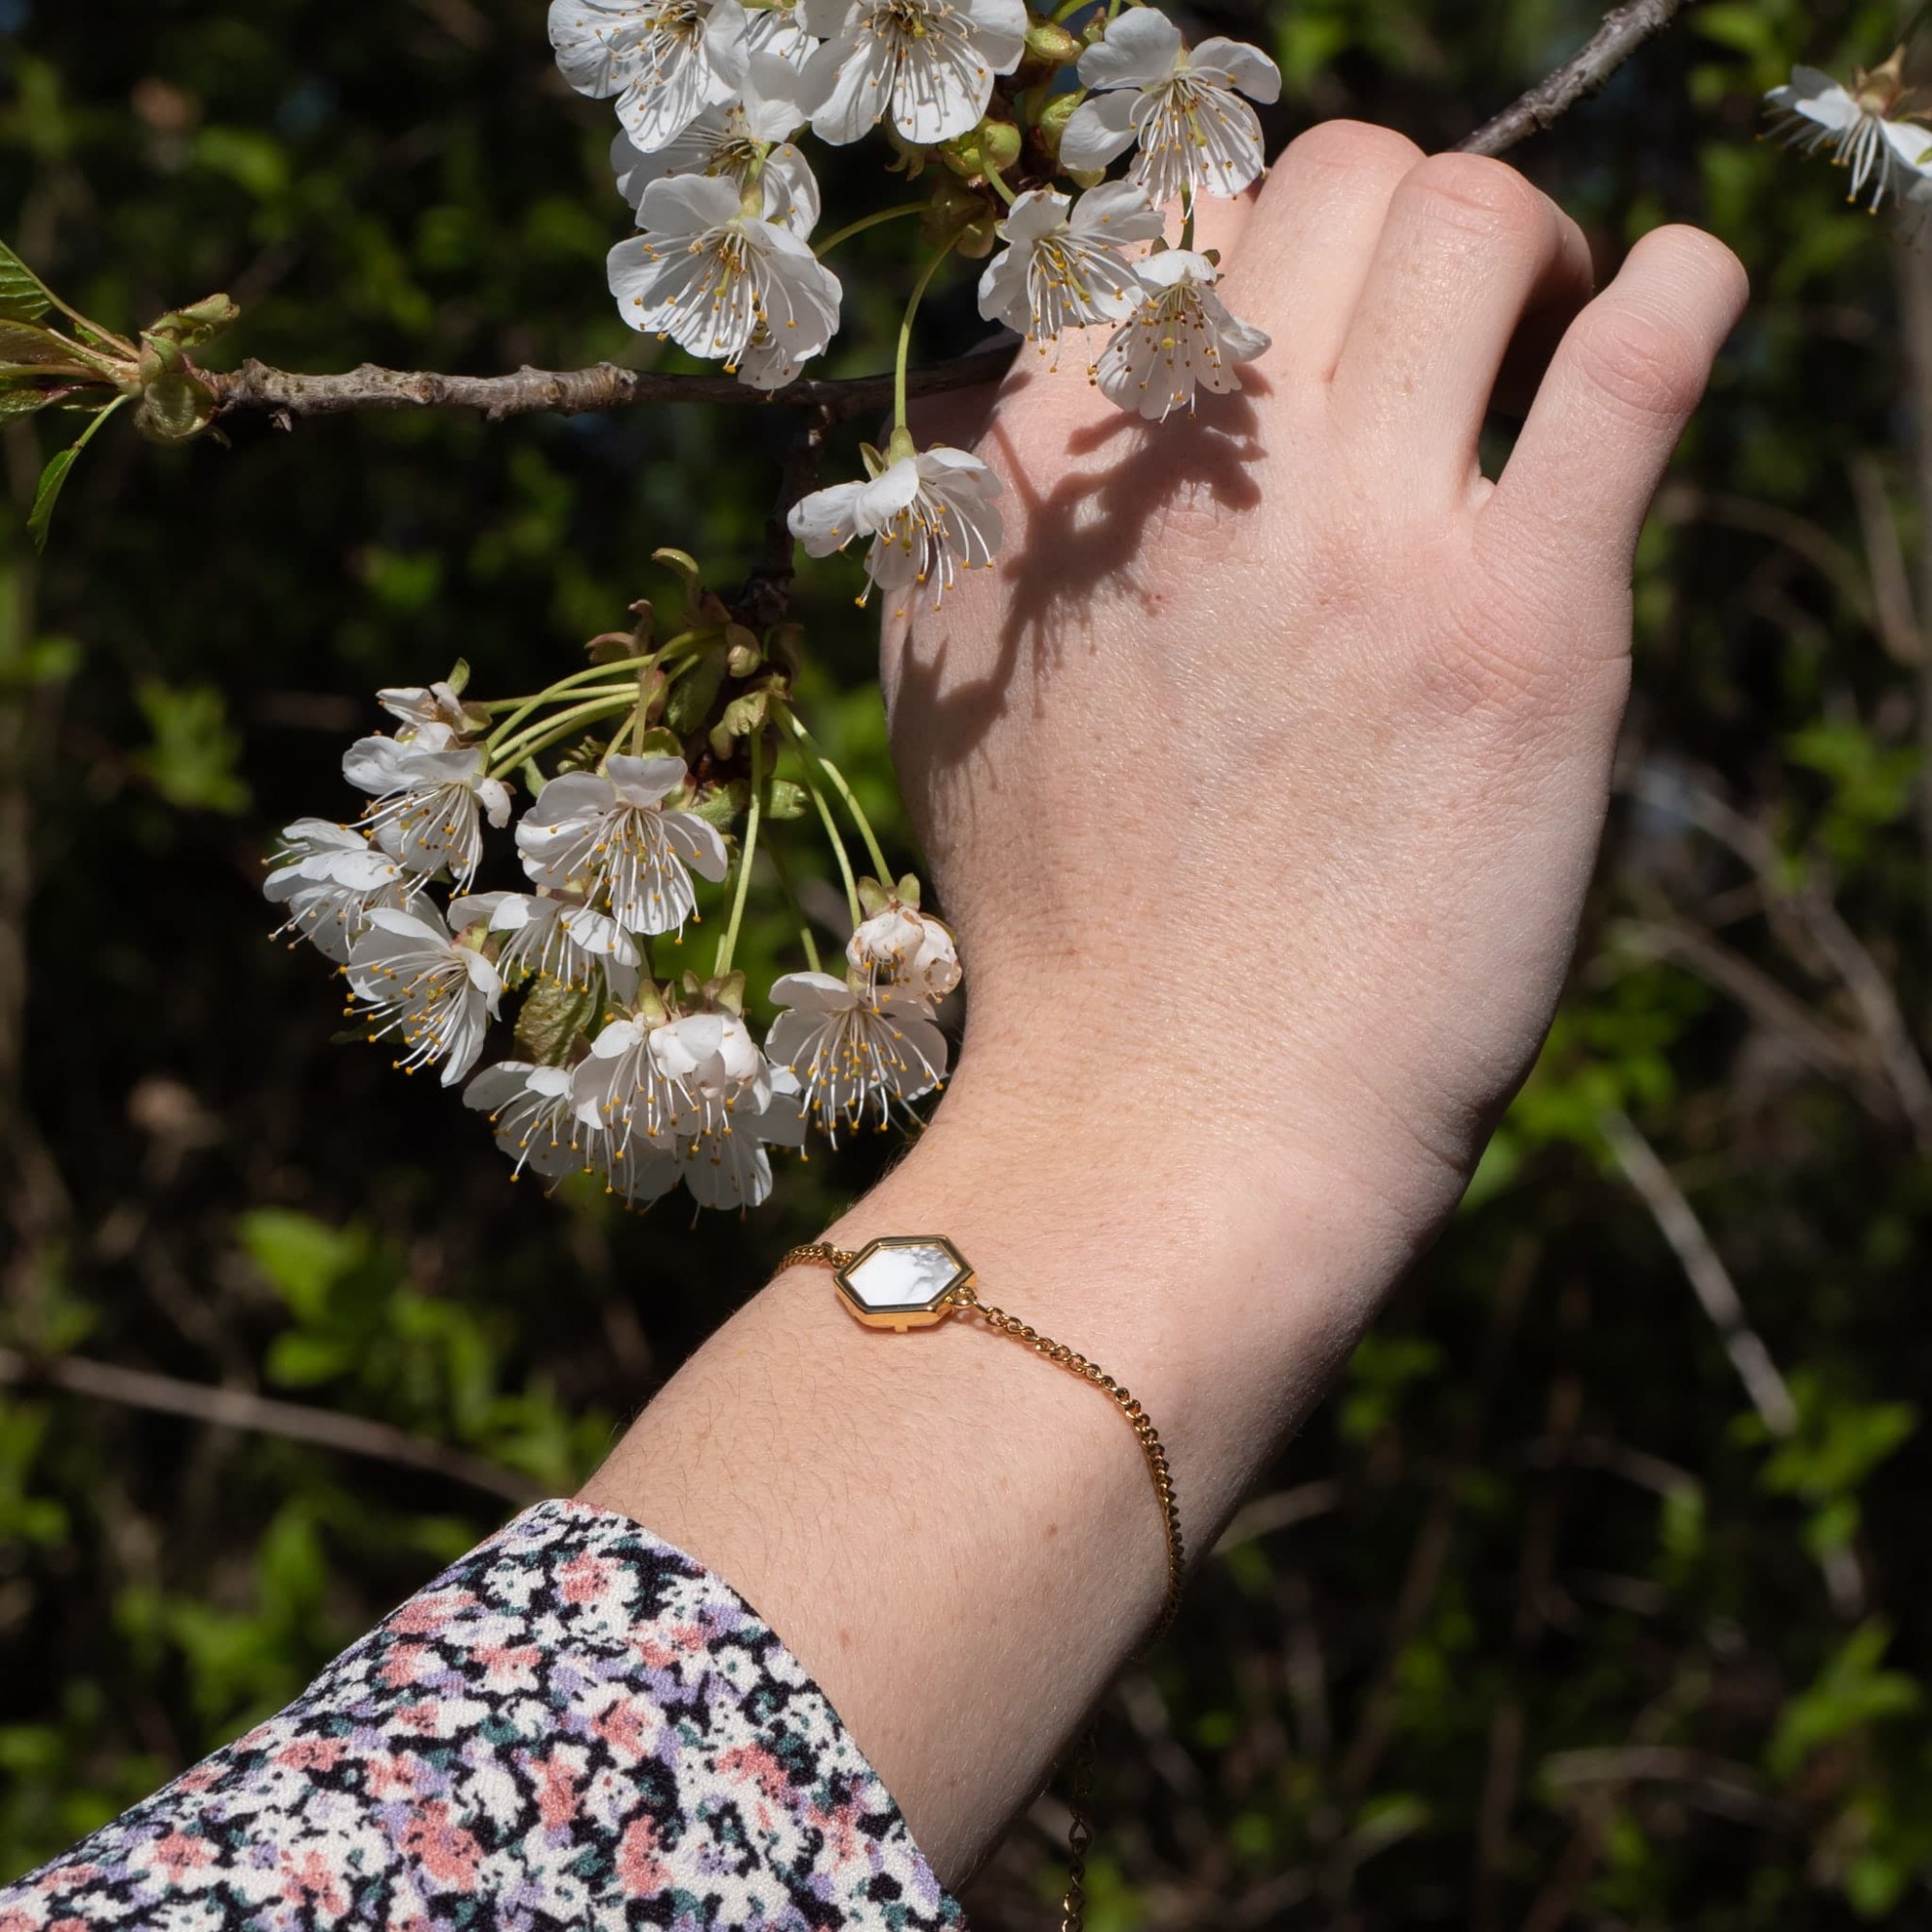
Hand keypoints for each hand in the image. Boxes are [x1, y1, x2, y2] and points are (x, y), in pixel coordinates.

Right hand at [586, 127, 1747, 1884]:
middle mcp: (1199, 470)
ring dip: (1533, 246)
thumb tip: (1037, 383)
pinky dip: (1677, 293)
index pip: (1173, 232)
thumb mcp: (949, 700)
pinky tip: (1676, 302)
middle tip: (1444, 327)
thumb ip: (971, 520)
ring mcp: (1368, 536)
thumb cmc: (1063, 931)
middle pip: (1337, 187)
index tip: (1307, 336)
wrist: (1172, 1120)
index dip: (1257, 256)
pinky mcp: (1525, 622)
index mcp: (1043, 477)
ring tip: (1547, 335)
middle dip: (1404, 225)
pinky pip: (1636, 360)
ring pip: (1478, 223)